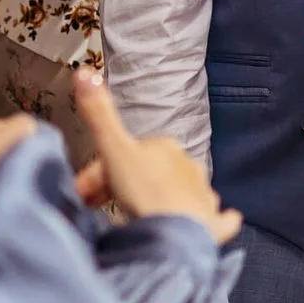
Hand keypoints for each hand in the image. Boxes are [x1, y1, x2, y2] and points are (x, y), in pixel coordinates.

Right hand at [71, 68, 239, 244]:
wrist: (175, 231)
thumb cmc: (144, 191)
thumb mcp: (114, 149)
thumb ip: (98, 113)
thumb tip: (85, 72)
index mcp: (164, 147)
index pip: (127, 153)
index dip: (100, 172)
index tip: (83, 193)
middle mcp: (188, 166)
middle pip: (150, 175)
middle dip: (123, 190)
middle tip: (100, 211)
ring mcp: (203, 195)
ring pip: (181, 194)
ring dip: (160, 205)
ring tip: (140, 222)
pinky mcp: (214, 223)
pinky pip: (220, 219)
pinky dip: (218, 220)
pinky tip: (218, 224)